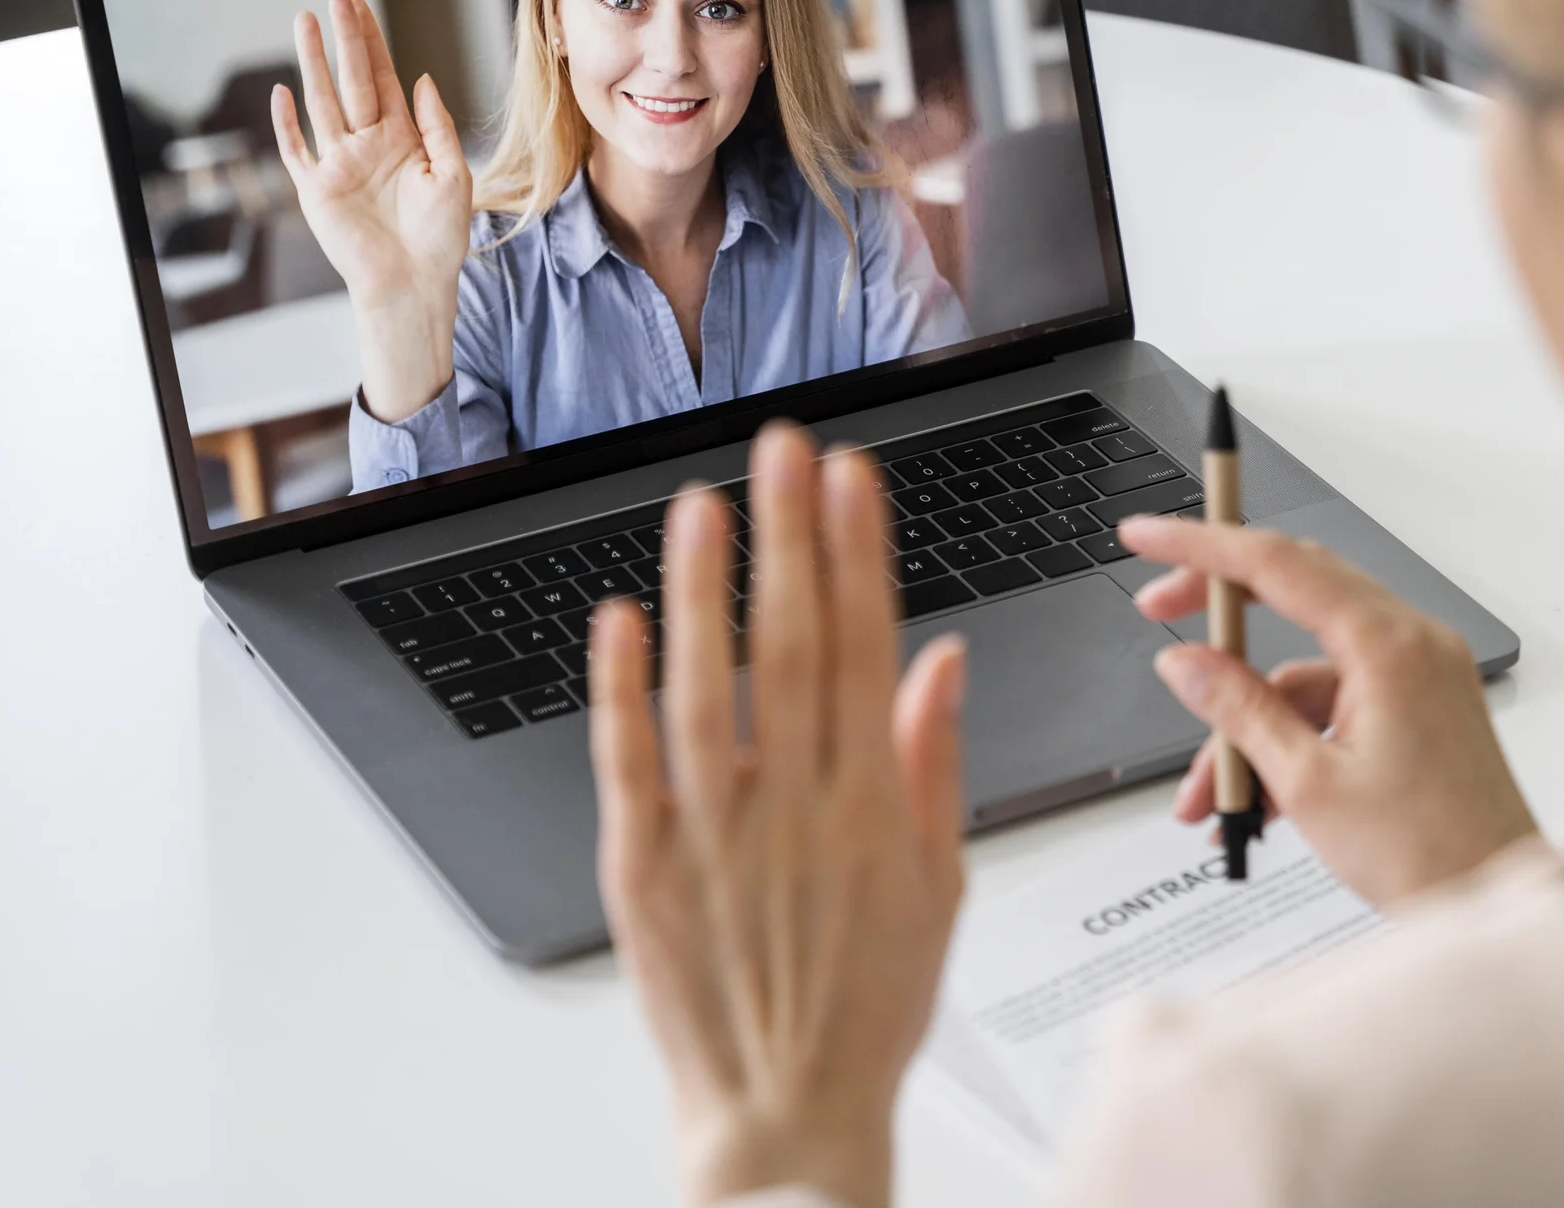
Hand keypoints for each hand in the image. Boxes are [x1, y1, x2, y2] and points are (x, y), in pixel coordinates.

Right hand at [268, 0, 471, 420]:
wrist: (415, 283)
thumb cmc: (441, 237)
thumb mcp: (454, 174)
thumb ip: (436, 126)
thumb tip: (421, 79)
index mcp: (402, 138)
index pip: (382, 79)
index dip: (372, 42)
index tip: (360, 6)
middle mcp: (367, 144)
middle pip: (352, 80)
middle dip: (345, 39)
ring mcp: (339, 164)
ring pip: (322, 102)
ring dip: (313, 63)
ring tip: (305, 22)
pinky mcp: (316, 190)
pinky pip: (296, 150)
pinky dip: (287, 123)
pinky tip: (283, 91)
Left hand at [590, 426, 968, 1207]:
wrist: (786, 1114)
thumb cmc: (866, 1005)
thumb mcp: (941, 883)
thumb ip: (935, 762)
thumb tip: (942, 660)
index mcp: (871, 805)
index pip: (870, 648)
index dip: (862, 553)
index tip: (854, 477)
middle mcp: (793, 806)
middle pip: (795, 643)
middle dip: (791, 534)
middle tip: (784, 448)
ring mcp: (713, 834)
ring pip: (708, 685)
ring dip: (707, 587)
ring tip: (706, 502)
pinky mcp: (643, 867)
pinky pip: (628, 761)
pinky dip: (622, 687)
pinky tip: (621, 617)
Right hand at [1120, 515, 1537, 911]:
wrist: (1496, 899)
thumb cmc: (1432, 853)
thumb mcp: (1309, 782)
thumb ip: (1239, 710)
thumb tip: (1186, 663)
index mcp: (1389, 645)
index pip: (1277, 564)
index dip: (1202, 544)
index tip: (1149, 536)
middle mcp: (1411, 644)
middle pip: (1292, 594)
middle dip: (1219, 620)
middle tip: (1159, 616)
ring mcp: (1418, 674)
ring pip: (1304, 667)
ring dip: (1250, 720)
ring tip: (1213, 792)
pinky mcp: (1417, 707)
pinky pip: (1333, 700)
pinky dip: (1289, 737)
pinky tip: (1258, 798)